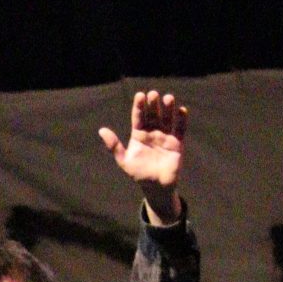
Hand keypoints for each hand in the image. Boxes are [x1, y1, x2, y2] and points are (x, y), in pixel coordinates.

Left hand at [99, 88, 187, 218]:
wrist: (156, 187)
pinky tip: (182, 110)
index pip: (138, 117)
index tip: (140, 95)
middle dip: (153, 105)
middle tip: (153, 94)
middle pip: (153, 115)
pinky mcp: (177, 143)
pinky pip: (180, 129)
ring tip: (168, 98)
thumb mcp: (124, 160)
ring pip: (167, 119)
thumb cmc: (138, 173)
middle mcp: (152, 133)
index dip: (139, 107)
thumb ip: (114, 146)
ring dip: (168, 109)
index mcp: (138, 135)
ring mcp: (165, 137)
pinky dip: (181, 120)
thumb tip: (101, 130)